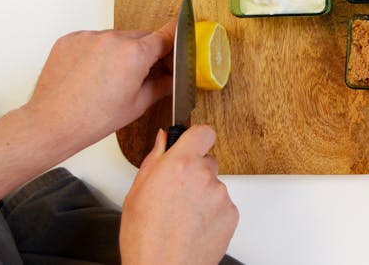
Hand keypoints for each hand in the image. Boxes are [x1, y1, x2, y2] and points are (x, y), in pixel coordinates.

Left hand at [25, 21, 173, 154]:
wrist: (52, 123)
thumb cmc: (91, 119)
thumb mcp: (138, 105)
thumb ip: (162, 85)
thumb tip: (173, 79)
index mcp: (135, 54)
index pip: (167, 34)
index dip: (176, 40)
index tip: (180, 36)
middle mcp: (113, 39)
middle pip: (141, 37)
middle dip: (145, 52)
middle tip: (139, 75)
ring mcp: (89, 37)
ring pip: (116, 38)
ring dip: (119, 51)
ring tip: (109, 78)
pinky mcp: (71, 39)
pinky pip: (93, 40)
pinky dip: (97, 52)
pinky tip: (92, 73)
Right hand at [121, 126, 238, 264]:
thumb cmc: (145, 238)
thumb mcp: (136, 193)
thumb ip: (155, 159)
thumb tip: (162, 140)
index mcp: (180, 165)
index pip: (203, 132)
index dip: (196, 137)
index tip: (190, 144)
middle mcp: (204, 176)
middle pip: (207, 161)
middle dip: (194, 172)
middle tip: (176, 193)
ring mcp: (221, 195)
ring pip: (214, 185)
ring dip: (202, 194)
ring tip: (182, 216)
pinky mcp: (232, 213)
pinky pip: (222, 204)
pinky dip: (211, 212)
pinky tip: (193, 226)